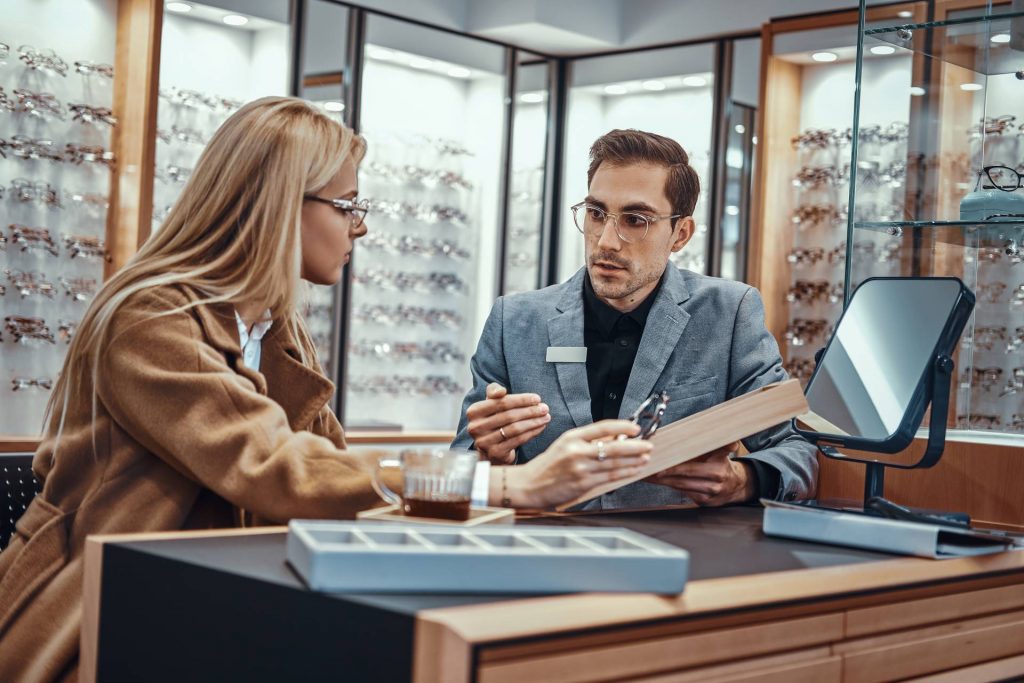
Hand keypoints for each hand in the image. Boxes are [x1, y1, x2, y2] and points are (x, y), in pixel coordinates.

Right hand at [466, 383, 550, 464]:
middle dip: (530, 410)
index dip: (521, 399)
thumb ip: (494, 392)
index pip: (501, 402)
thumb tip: (501, 391)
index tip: (537, 398)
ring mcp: (484, 442)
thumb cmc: (494, 421)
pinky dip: (532, 432)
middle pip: (509, 415)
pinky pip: (518, 440)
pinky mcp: (495, 453)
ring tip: (546, 417)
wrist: (491, 449)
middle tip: (545, 408)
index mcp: (473, 411)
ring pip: (515, 428)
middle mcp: (475, 427)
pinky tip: (541, 427)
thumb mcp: (491, 405)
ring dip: (534, 421)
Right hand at [498, 420, 651, 508]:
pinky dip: (625, 473)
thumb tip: (614, 437)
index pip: (603, 427)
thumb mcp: (565, 445)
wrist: (530, 485)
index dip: (622, 427)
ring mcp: (581, 469)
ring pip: (614, 463)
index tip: (635, 428)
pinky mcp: (583, 484)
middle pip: (613, 447)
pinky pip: (610, 477)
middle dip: (635, 446)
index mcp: (572, 437)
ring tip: (645, 457)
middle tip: (647, 445)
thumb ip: (588, 441)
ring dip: (634, 461)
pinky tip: (634, 469)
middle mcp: (577, 451)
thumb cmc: (548, 465)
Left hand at [645, 441, 754, 505]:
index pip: (690, 469)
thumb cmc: (723, 465)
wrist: (736, 486)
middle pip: (681, 479)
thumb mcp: (723, 452)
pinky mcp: (702, 502)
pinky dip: (669, 486)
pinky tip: (657, 481)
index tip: (659, 465)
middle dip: (662, 474)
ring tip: (647, 474)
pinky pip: (682, 492)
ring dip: (661, 481)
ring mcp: (707, 495)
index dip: (673, 468)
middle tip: (647, 468)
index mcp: (717, 470)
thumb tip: (731, 441)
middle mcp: (712, 484)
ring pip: (679, 487)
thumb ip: (722, 445)